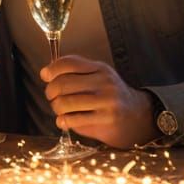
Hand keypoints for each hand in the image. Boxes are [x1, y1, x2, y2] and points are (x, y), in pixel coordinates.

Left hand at [40, 55, 156, 148]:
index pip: (69, 63)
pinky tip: (64, 121)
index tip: (45, 76)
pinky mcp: (105, 120)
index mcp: (100, 68)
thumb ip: (76, 71)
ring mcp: (105, 102)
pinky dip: (63, 121)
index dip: (52, 69)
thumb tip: (46, 73)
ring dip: (56, 108)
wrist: (137, 116)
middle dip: (50, 92)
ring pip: (64, 103)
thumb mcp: (98, 76)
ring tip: (59, 110)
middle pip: (62, 83)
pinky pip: (73, 120)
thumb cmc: (110, 96)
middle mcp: (104, 82)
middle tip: (51, 96)